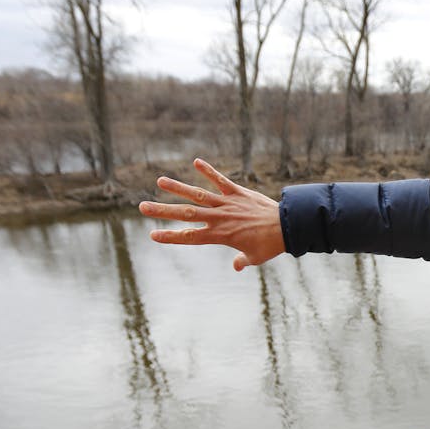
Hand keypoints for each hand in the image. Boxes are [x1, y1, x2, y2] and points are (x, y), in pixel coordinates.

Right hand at [140, 159, 283, 270]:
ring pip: (198, 194)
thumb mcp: (255, 257)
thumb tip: (236, 267)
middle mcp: (219, 218)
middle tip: (142, 206)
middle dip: (163, 211)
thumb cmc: (271, 245)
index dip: (170, 236)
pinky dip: (209, 171)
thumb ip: (243, 261)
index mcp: (220, 236)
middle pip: (186, 214)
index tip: (152, 234)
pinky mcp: (238, 192)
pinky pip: (221, 180)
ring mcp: (227, 203)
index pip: (189, 237)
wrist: (288, 226)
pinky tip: (196, 161)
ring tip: (160, 181)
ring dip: (178, 187)